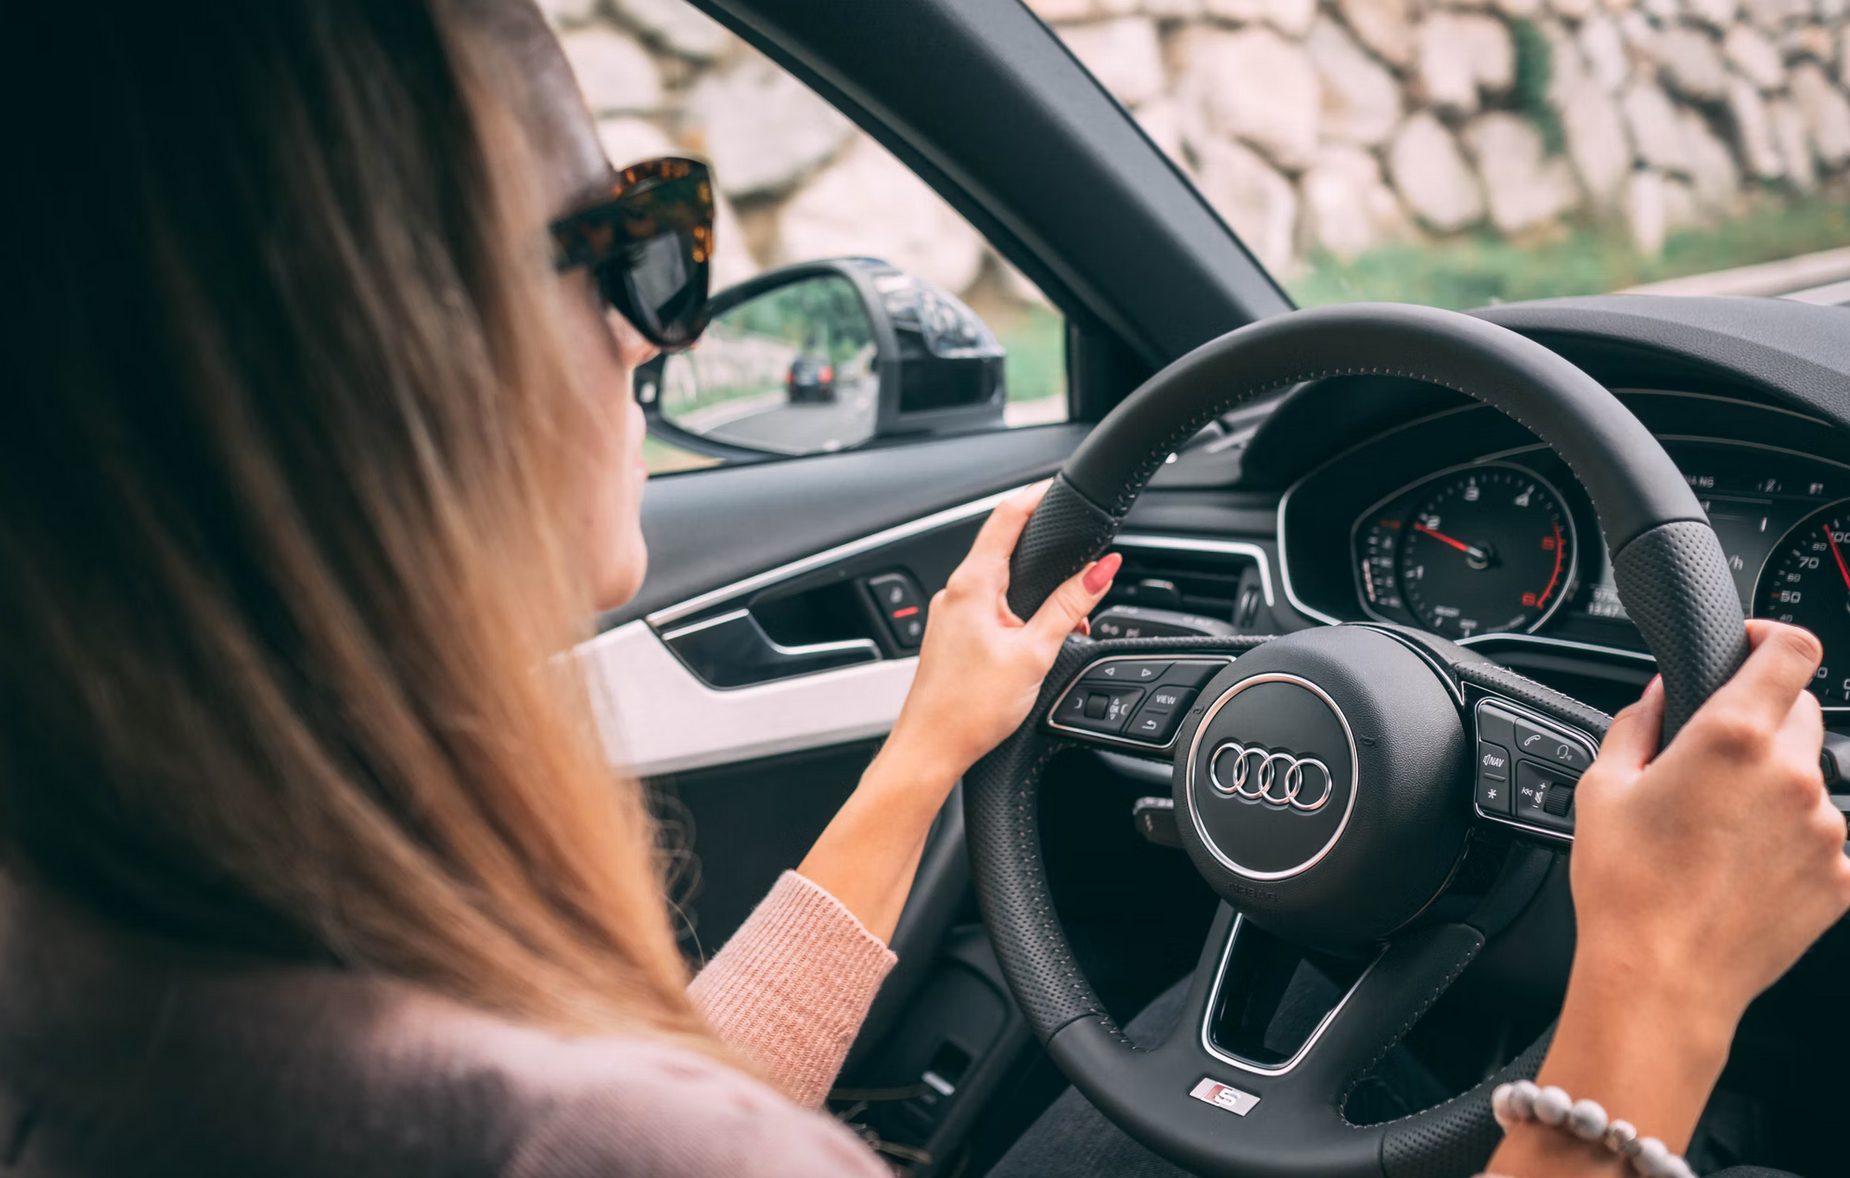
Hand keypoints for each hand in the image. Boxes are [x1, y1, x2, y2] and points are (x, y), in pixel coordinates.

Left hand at [884, 482, 1121, 783]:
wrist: (930, 750)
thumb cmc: (969, 709)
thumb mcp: (1034, 652)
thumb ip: (1070, 606)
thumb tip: (1102, 569)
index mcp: (972, 585)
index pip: (1006, 517)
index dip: (1035, 496)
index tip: (1058, 487)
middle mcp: (954, 593)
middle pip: (1003, 547)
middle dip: (1045, 552)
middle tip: (1079, 558)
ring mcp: (949, 614)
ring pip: (998, 583)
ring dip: (1034, 591)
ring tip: (1066, 620)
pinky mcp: (951, 636)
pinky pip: (988, 608)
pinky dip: (1017, 613)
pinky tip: (1035, 640)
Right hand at [1570, 619, 1849, 1029]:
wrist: (1662, 979)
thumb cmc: (1626, 888)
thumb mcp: (1602, 787)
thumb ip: (1639, 722)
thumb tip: (1663, 695)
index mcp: (1732, 737)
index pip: (1793, 650)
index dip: (1773, 636)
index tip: (1752, 646)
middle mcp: (1792, 775)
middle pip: (1801, 711)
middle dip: (1761, 718)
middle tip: (1712, 757)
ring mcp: (1825, 829)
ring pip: (1809, 777)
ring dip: (1772, 784)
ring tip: (1717, 830)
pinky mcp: (1839, 876)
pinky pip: (1820, 835)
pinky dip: (1788, 838)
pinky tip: (1738, 866)